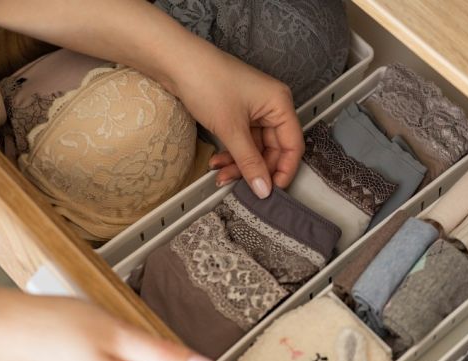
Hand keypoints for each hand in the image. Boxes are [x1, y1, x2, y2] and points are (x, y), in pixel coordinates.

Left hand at [171, 48, 304, 197]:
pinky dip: (231, 153)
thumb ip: (250, 162)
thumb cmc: (207, 82)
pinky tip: (217, 163)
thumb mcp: (231, 129)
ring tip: (220, 174)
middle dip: (255, 169)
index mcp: (280, 104)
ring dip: (239, 164)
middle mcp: (271, 106)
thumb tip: (264, 189)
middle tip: (240, 186)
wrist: (174, 61)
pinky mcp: (237, 112)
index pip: (293, 146)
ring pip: (255, 148)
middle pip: (273, 149)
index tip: (271, 191)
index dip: (284, 171)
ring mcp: (254, 109)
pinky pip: (242, 140)